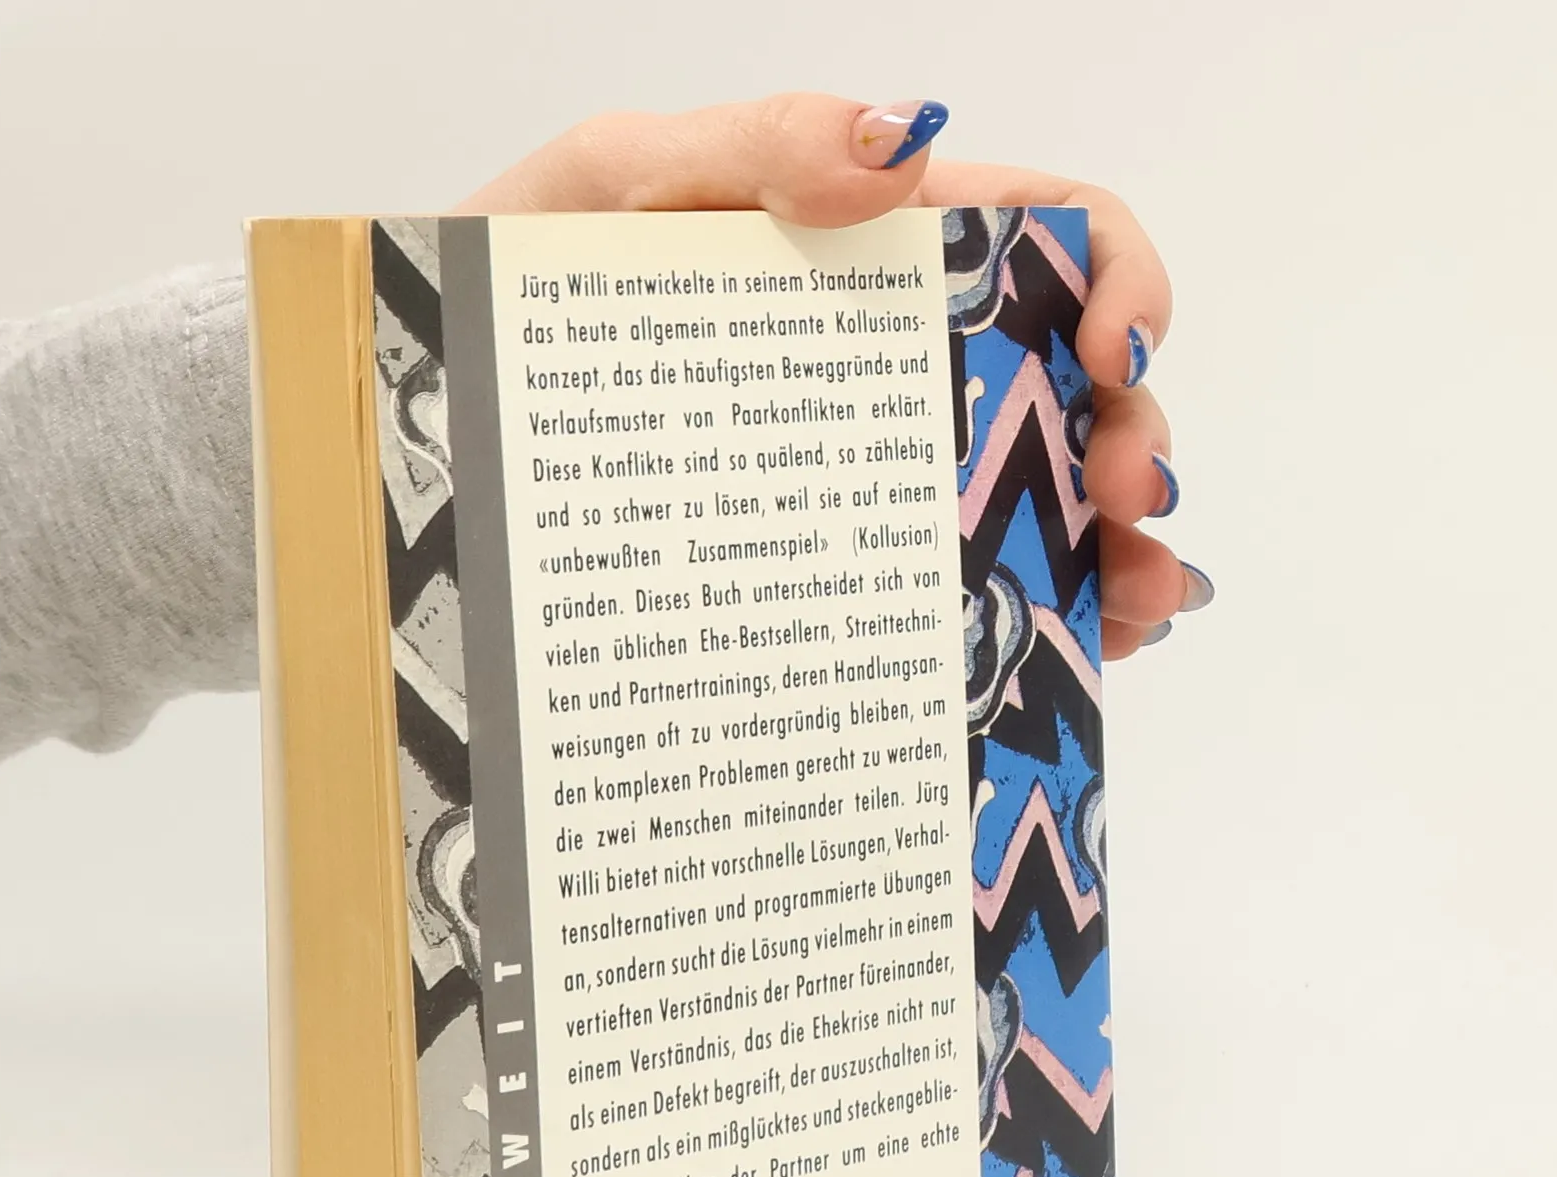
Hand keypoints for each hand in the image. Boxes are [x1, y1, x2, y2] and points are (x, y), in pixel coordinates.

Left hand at [460, 93, 1207, 660]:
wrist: (425, 424)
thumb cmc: (513, 296)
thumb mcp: (613, 186)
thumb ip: (757, 143)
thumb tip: (904, 144)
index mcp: (869, 249)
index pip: (1047, 232)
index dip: (1119, 277)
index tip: (1116, 353)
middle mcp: (893, 363)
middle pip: (1067, 385)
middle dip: (1131, 435)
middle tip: (1127, 503)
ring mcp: (868, 474)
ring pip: (1032, 502)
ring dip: (1113, 547)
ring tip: (1130, 606)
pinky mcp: (827, 570)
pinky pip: (954, 593)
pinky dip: (1034, 620)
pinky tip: (1077, 651)